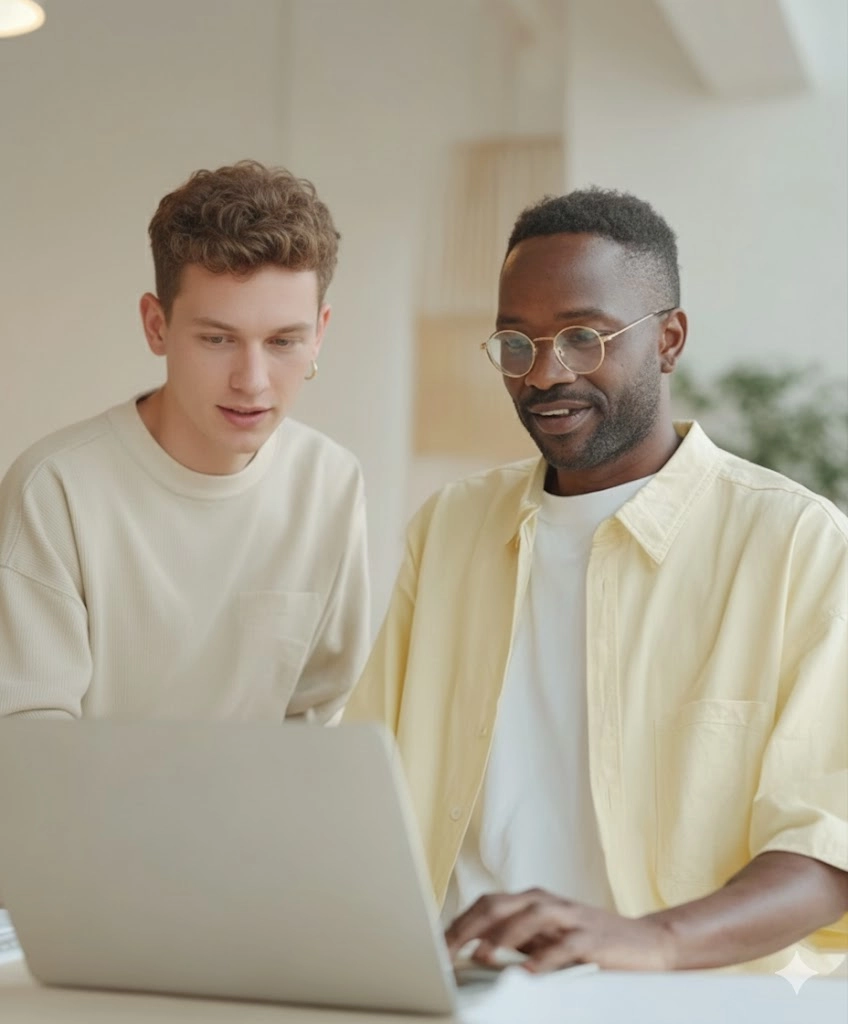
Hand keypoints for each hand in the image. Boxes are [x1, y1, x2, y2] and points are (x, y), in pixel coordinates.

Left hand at [444, 889, 676, 973]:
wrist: (646, 944)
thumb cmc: (588, 942)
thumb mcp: (546, 938)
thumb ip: (514, 940)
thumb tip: (469, 951)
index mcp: (532, 901)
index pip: (486, 905)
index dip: (458, 923)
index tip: (435, 947)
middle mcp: (547, 903)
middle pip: (499, 905)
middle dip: (469, 927)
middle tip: (446, 952)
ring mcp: (570, 917)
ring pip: (530, 916)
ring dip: (503, 935)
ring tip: (483, 955)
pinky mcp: (592, 938)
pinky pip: (564, 946)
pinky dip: (543, 959)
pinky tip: (527, 973)